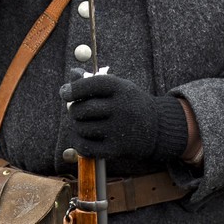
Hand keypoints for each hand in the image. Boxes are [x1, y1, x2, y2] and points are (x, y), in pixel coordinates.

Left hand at [60, 71, 186, 160]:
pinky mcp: (116, 149)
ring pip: (82, 128)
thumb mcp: (119, 87)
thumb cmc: (130, 103)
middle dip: (73, 109)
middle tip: (74, 109)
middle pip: (83, 109)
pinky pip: (86, 147)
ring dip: (75, 125)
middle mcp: (122, 108)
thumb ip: (94, 81)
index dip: (74, 88)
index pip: (92, 84)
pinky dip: (78, 141)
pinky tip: (81, 136)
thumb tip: (72, 74)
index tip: (65, 92)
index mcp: (122, 88)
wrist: (158, 128)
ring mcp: (120, 130)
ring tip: (80, 122)